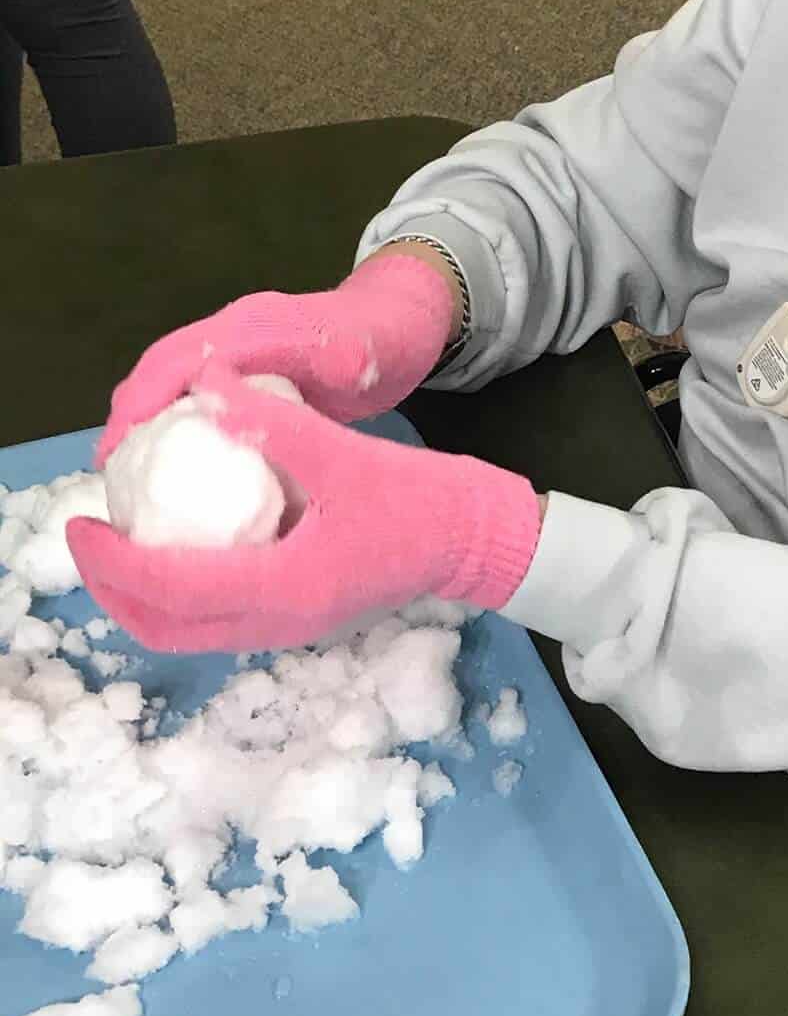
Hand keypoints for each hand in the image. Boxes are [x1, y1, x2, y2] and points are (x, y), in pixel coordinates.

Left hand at [70, 363, 541, 652]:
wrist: (477, 538)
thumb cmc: (420, 500)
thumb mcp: (346, 454)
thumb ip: (275, 424)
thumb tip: (208, 385)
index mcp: (284, 589)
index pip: (170, 589)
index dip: (113, 560)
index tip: (83, 522)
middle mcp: (279, 622)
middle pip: (166, 629)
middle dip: (114, 590)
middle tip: (90, 538)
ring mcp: (290, 626)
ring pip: (189, 630)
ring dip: (144, 595)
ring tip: (123, 542)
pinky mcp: (301, 614)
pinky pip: (218, 618)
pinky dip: (181, 592)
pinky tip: (181, 543)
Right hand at [98, 250, 458, 460]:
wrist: (401, 320)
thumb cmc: (386, 342)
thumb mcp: (369, 356)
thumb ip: (346, 360)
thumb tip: (324, 368)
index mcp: (255, 326)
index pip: (179, 360)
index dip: (142, 402)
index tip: (117, 450)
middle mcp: (235, 328)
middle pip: (159, 366)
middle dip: (128, 415)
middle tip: (111, 474)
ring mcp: (235, 344)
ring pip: (169, 376)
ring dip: (142, 418)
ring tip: (127, 475)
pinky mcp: (241, 363)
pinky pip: (191, 388)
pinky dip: (170, 419)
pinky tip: (170, 465)